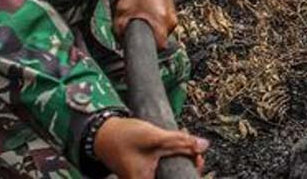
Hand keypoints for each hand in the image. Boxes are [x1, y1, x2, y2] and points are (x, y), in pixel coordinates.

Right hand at [94, 116, 208, 178]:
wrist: (103, 131)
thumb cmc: (122, 136)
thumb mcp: (154, 136)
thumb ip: (180, 142)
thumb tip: (203, 145)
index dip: (190, 171)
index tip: (198, 159)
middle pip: (174, 175)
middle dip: (187, 161)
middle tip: (193, 148)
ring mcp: (145, 176)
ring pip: (171, 168)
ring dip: (180, 155)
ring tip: (184, 141)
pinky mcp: (146, 169)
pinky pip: (165, 163)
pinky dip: (172, 153)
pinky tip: (175, 141)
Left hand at [114, 0, 176, 48]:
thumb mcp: (122, 11)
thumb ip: (120, 30)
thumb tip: (122, 42)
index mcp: (160, 21)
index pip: (159, 47)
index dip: (148, 48)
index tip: (140, 44)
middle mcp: (170, 20)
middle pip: (159, 40)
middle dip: (148, 36)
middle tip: (135, 26)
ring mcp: (173, 16)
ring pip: (161, 31)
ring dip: (152, 27)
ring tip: (141, 14)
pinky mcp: (173, 12)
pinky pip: (163, 23)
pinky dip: (155, 20)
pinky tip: (147, 11)